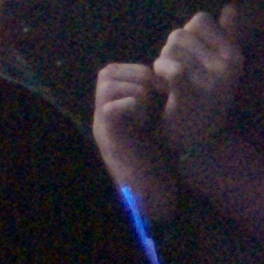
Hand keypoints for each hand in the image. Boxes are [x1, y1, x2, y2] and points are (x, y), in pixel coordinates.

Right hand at [91, 63, 177, 215]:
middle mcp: (102, 112)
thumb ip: (152, 99)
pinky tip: (144, 123)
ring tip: (150, 112)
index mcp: (113, 107)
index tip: (161, 90)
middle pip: (107, 72)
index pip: (112, 70)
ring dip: (138, 91)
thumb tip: (161, 73)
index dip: (139, 71)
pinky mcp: (107, 135)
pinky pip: (113, 106)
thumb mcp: (158, 121)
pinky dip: (134, 106)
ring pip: (109, 84)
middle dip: (138, 77)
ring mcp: (101, 123)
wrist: (153, 193)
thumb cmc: (161, 159)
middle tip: (157, 98)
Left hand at [154, 6, 243, 155]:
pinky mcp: (194, 92)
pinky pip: (170, 67)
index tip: (191, 60)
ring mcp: (214, 78)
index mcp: (235, 53)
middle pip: (180, 34)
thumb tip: (232, 7)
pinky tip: (165, 89)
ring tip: (173, 86)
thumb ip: (227, 35)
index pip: (200, 19)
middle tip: (180, 78)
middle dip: (171, 53)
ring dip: (163, 65)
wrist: (197, 142)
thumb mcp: (219, 66)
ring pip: (170, 49)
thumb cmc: (204, 100)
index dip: (187, 37)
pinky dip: (161, 75)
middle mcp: (230, 63)